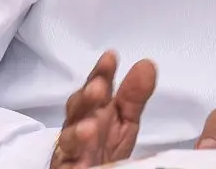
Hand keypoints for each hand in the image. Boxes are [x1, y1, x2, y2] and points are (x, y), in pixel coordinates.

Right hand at [50, 50, 156, 168]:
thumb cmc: (105, 146)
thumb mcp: (125, 120)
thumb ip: (134, 95)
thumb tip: (146, 64)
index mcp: (93, 111)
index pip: (95, 88)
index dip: (101, 73)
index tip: (110, 57)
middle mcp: (78, 126)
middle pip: (78, 109)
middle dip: (86, 98)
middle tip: (98, 88)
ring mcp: (71, 150)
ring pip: (69, 139)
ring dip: (77, 132)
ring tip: (89, 127)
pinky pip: (70, 166)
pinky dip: (75, 161)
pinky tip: (82, 159)